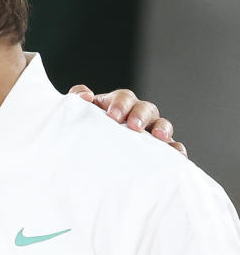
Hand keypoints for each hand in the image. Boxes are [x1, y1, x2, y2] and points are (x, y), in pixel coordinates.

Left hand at [68, 85, 186, 156]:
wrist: (89, 158)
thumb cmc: (85, 132)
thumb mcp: (78, 116)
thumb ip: (76, 101)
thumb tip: (85, 96)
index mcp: (117, 105)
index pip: (123, 98)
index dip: (120, 104)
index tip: (113, 116)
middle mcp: (137, 115)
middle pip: (145, 108)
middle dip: (140, 115)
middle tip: (133, 125)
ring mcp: (150, 132)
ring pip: (162, 124)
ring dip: (163, 128)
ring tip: (159, 136)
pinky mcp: (159, 150)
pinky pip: (172, 148)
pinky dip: (176, 150)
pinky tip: (178, 155)